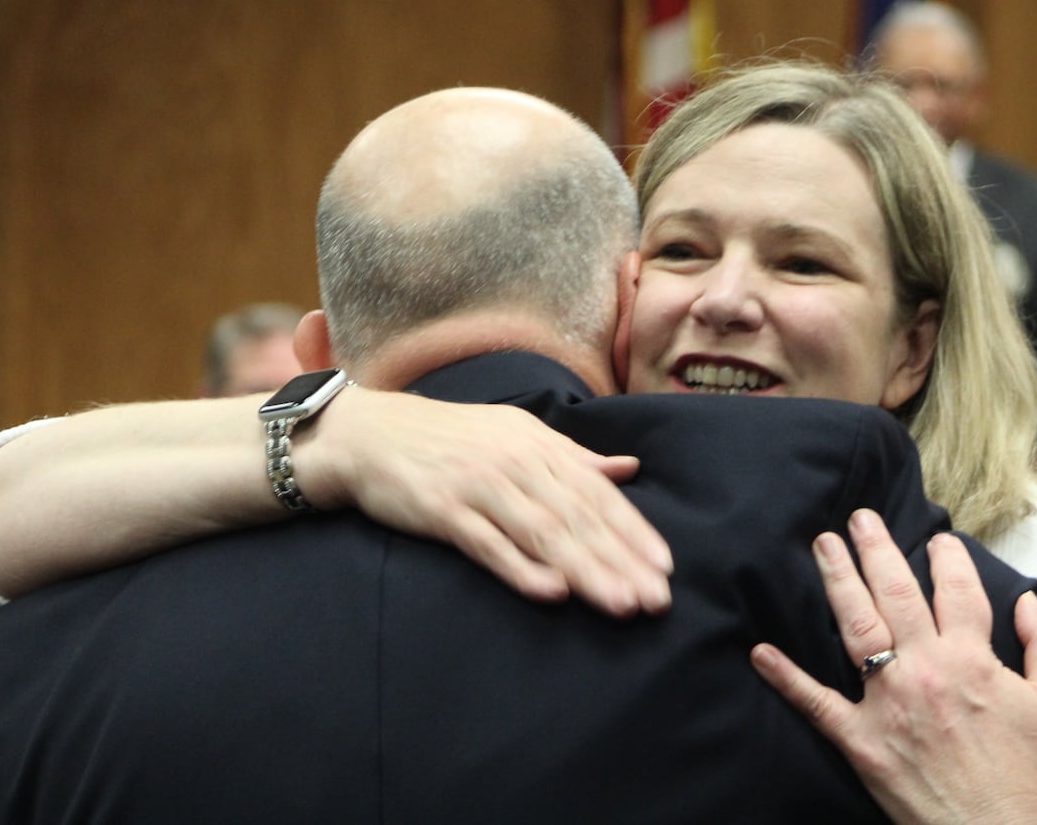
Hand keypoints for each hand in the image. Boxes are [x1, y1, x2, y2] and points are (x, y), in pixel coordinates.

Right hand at [298, 388, 672, 616]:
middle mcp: (516, 463)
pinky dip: (521, 568)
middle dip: (621, 561)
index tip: (664, 567)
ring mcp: (480, 487)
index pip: (597, 493)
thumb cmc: (453, 439)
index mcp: (539, 446)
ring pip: (543, 533)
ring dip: (586, 570)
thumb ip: (574, 457)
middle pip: (579, 517)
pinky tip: (552, 593)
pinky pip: (489, 544)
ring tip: (620, 604)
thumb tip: (629, 469)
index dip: (633, 530)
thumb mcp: (517, 435)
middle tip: (655, 600)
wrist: (372, 434)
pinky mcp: (444, 512)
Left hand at [749, 510, 1036, 824]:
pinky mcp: (861, 740)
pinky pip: (817, 704)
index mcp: (972, 659)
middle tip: (858, 519)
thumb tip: (1029, 599)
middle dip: (875, 550)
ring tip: (822, 546)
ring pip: (857, 628)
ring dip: (837, 582)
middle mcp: (926, 670)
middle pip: (896, 594)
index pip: (955, 590)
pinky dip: (787, 678)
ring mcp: (889, 703)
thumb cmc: (1026, 772)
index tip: (934, 538)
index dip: (946, 558)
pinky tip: (761, 652)